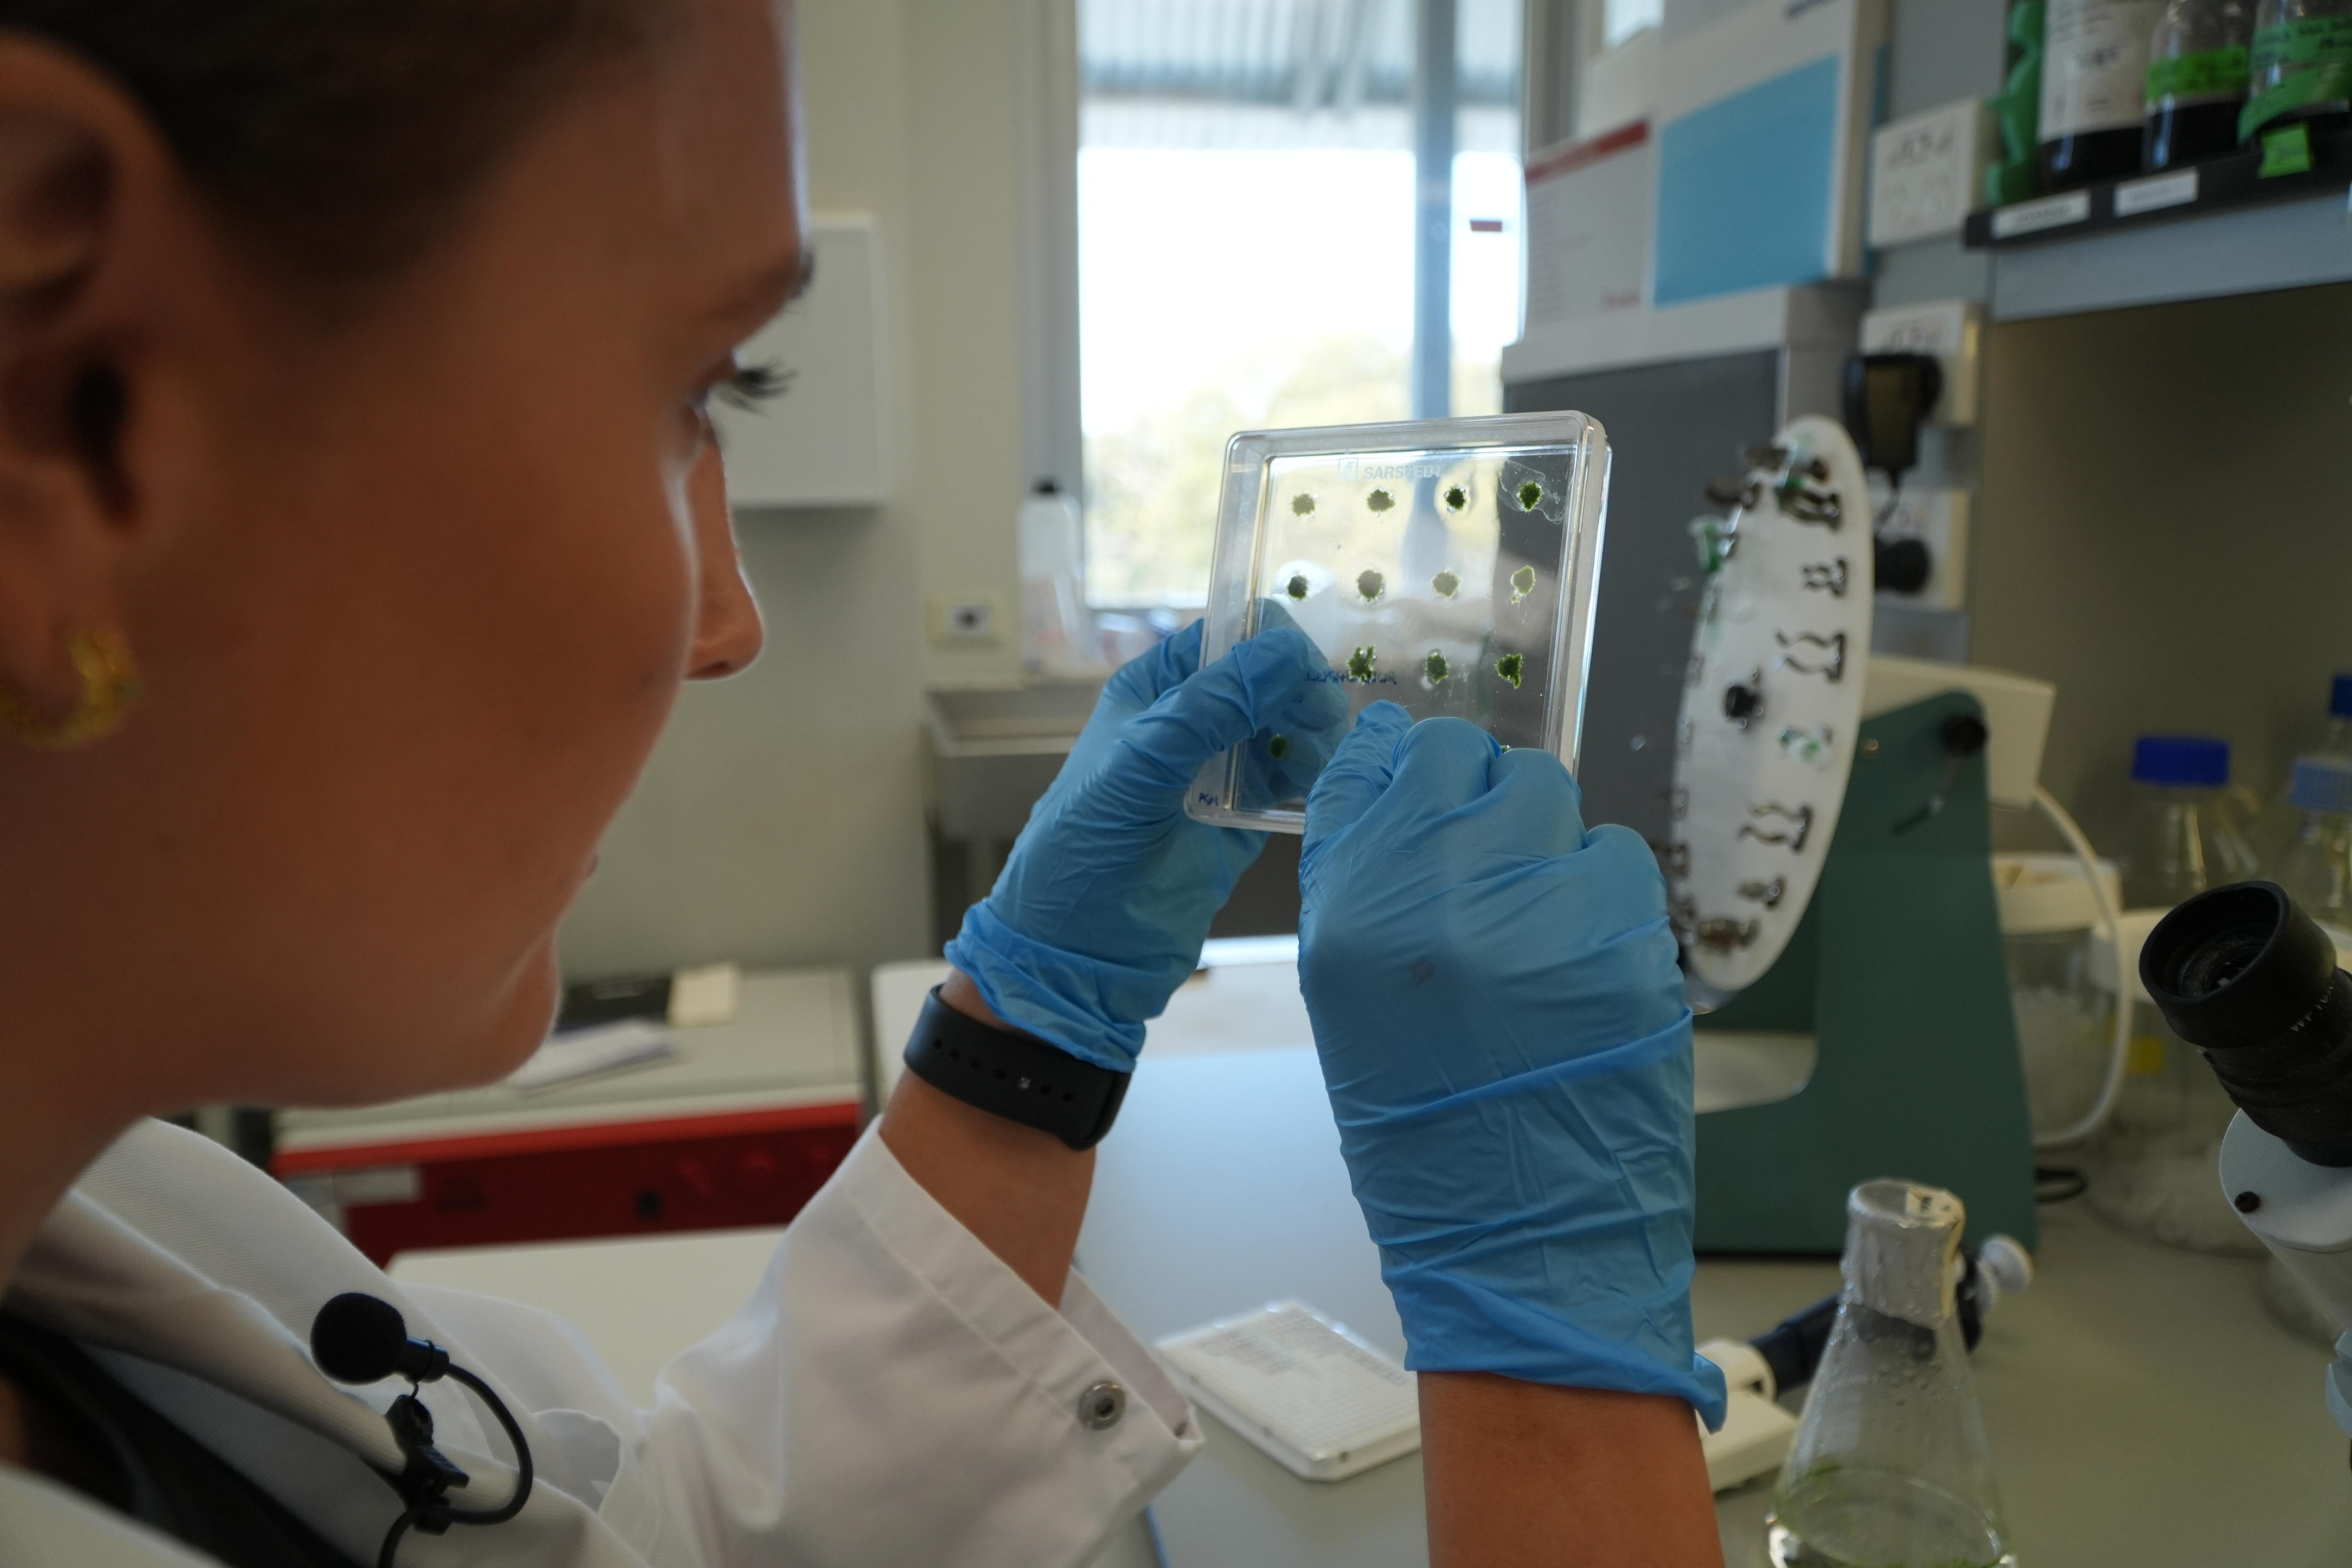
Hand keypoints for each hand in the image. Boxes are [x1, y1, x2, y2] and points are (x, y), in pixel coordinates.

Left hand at [946, 618, 1339, 1069]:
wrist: (1078, 953)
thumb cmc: (1083, 850)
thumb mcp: (1138, 766)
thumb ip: (1208, 709)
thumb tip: (1281, 655)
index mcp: (1151, 696)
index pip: (1220, 640)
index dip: (1265, 641)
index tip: (1305, 664)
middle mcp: (1186, 728)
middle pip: (1262, 684)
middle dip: (1298, 692)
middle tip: (1322, 718)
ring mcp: (1214, 777)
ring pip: (1282, 733)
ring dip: (1311, 736)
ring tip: (1324, 756)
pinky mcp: (1239, 825)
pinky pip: (1287, 788)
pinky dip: (1310, 782)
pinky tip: (1322, 786)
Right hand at [1297, 703, 1725, 1423]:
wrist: (1522, 1242)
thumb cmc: (1426, 1127)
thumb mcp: (1350, 997)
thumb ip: (1364, 875)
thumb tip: (1391, 760)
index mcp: (1354, 915)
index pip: (1383, 758)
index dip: (1410, 764)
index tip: (1428, 787)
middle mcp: (1441, 897)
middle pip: (1473, 760)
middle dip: (1483, 800)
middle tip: (1491, 869)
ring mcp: (1540, 914)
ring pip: (1553, 798)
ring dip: (1546, 845)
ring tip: (1538, 928)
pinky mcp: (1625, 940)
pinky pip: (1619, 858)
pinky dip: (1604, 895)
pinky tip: (1583, 961)